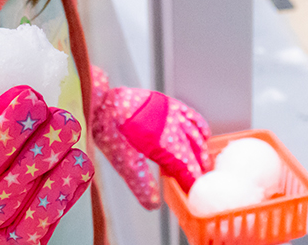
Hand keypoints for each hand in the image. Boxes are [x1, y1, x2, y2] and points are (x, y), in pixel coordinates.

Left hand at [90, 67, 210, 209]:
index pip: (184, 166)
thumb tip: (153, 205)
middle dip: (199, 168)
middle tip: (202, 182)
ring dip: (201, 151)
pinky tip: (204, 135)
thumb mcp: (123, 163)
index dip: (191, 180)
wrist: (102, 103)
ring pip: (194, 135)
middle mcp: (172, 127)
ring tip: (204, 164)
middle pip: (192, 152)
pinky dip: (199, 126)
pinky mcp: (168, 103)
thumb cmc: (111, 131)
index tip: (195, 192)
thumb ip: (141, 184)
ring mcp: (172, 113)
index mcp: (163, 143)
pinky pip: (190, 115)